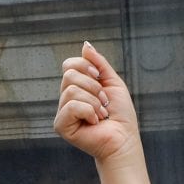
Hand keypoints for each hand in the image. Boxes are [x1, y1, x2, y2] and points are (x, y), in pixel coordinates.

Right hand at [55, 42, 141, 163]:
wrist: (123, 139)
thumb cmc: (120, 114)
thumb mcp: (112, 82)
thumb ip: (98, 64)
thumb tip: (85, 44)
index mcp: (76, 88)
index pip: (69, 65)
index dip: (85, 66)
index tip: (100, 78)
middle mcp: (66, 99)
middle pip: (69, 75)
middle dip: (93, 87)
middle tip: (104, 102)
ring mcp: (62, 112)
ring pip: (71, 90)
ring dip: (93, 101)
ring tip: (101, 114)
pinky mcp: (60, 125)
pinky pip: (71, 106)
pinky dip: (88, 112)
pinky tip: (94, 123)